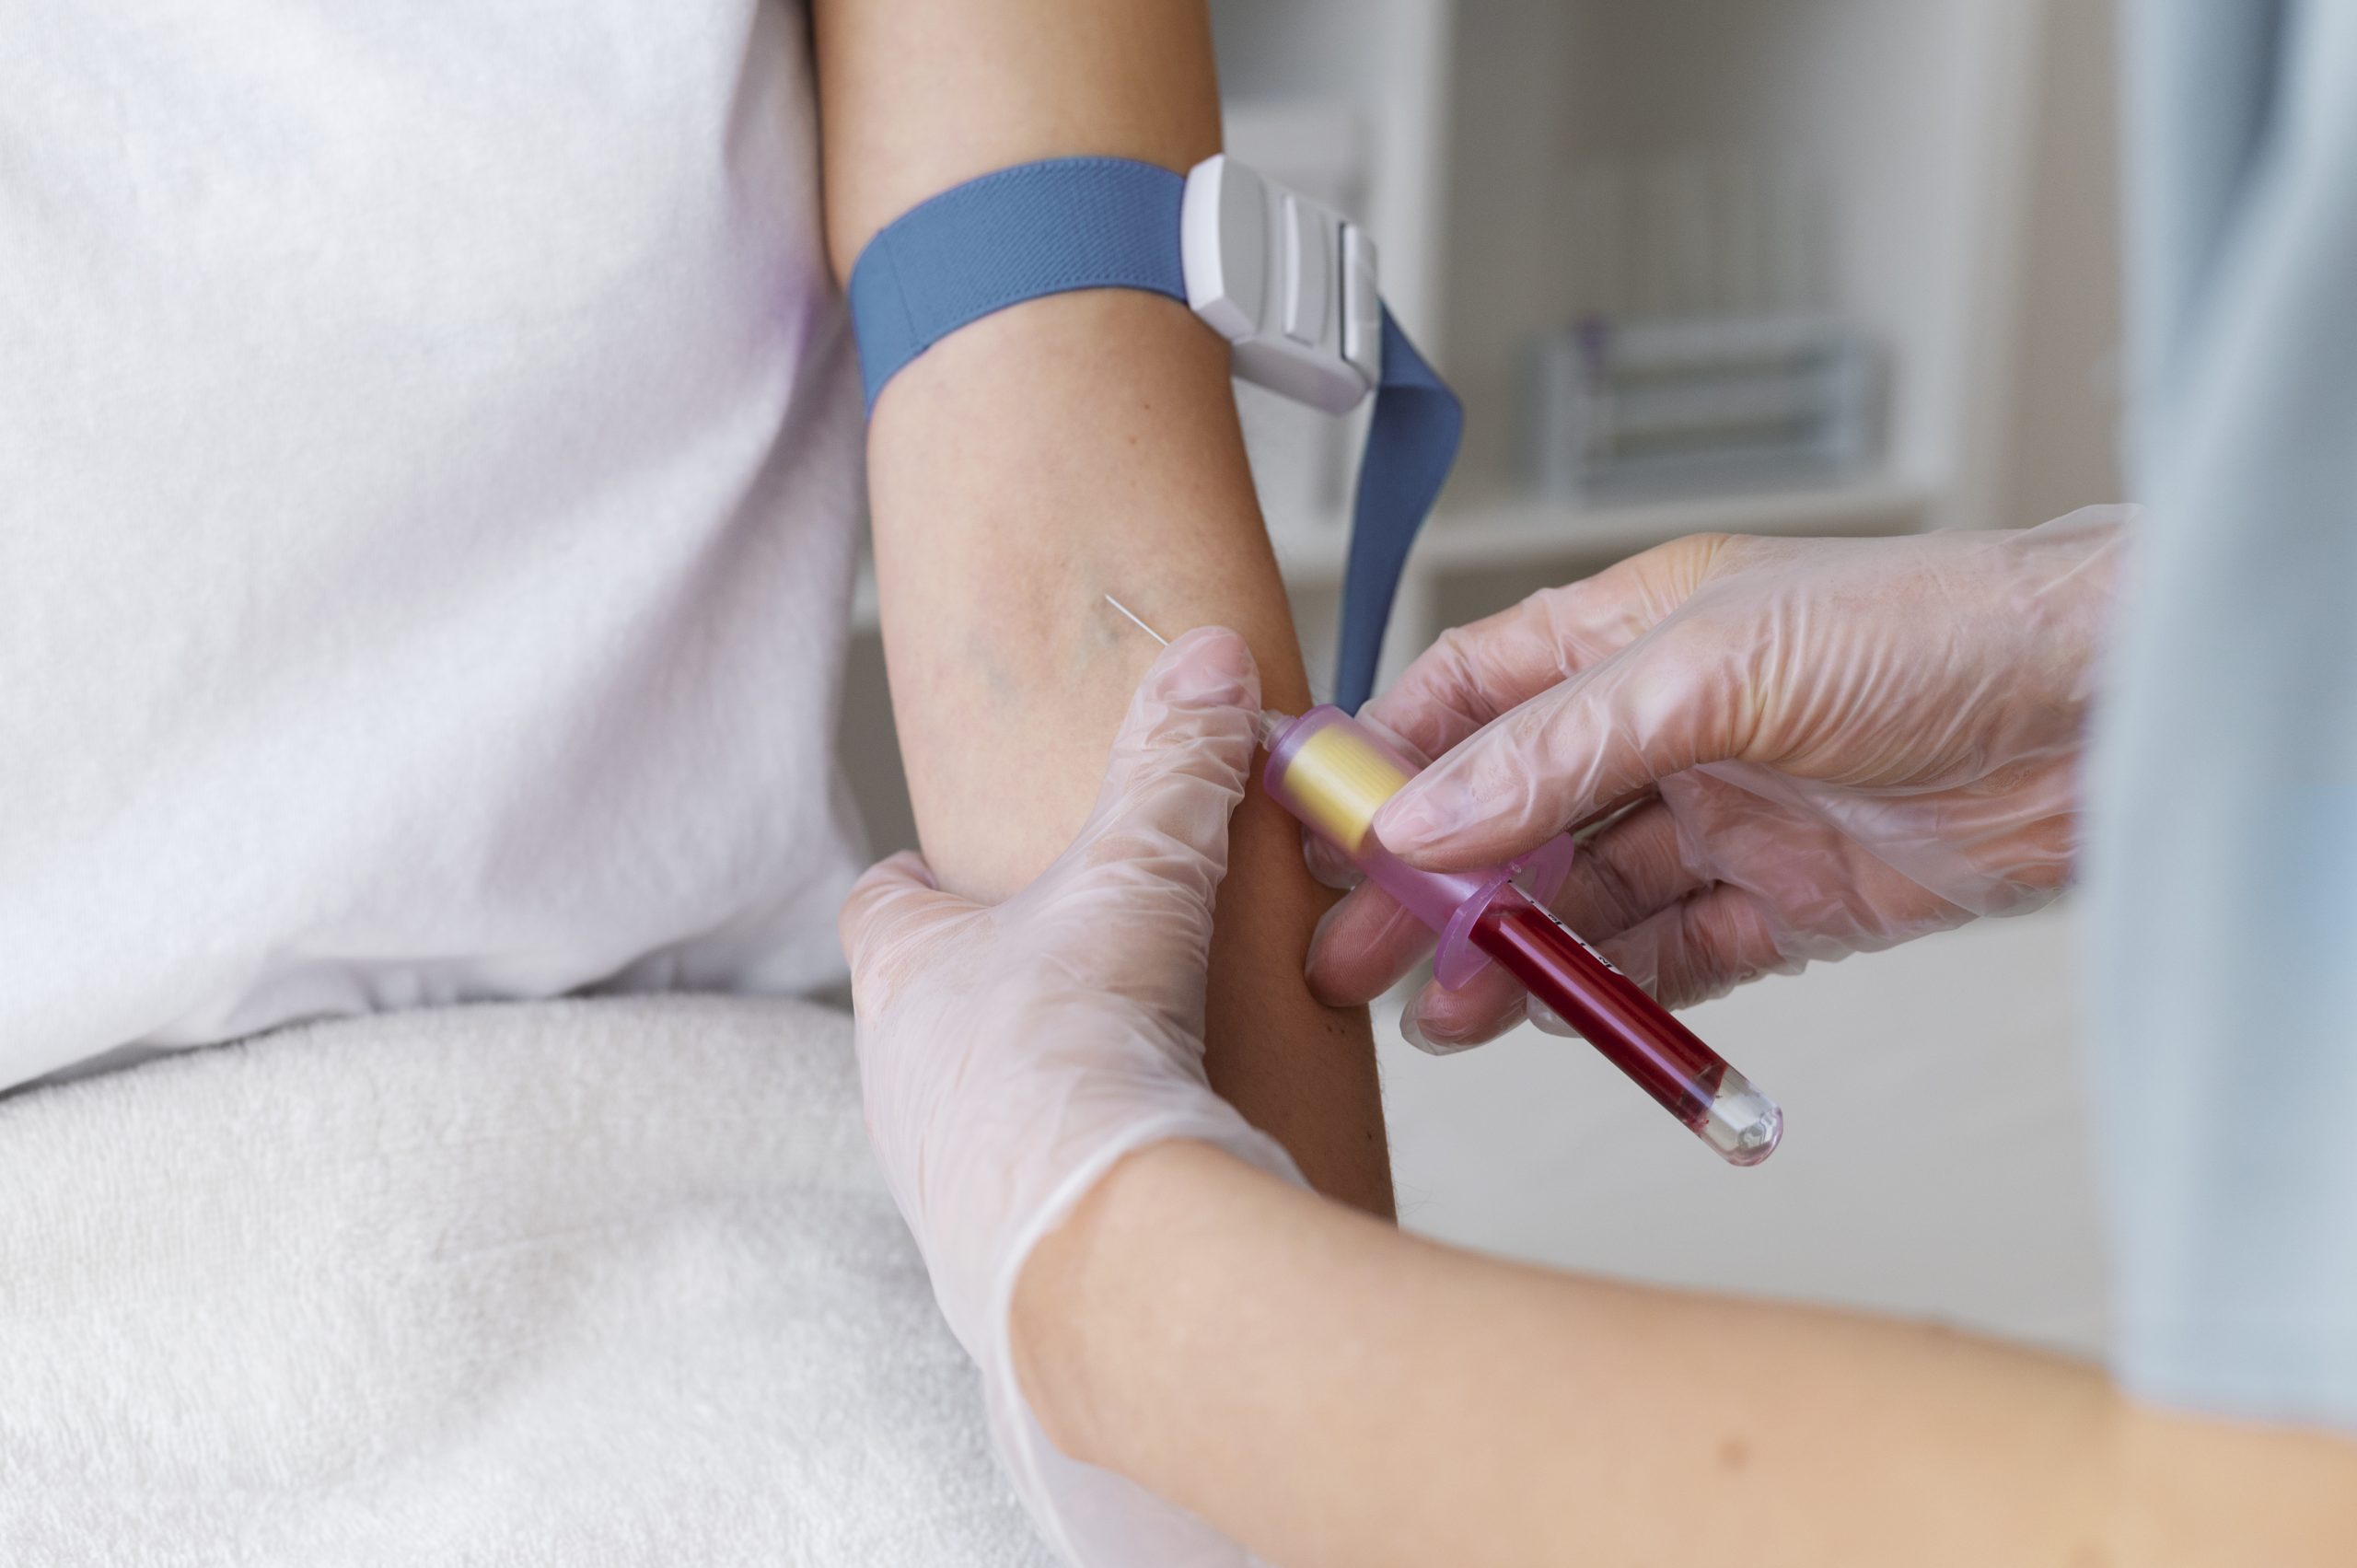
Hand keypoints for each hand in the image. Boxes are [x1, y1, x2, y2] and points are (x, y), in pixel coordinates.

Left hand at [840, 626, 1299, 1566]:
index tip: (965, 869)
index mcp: (901, 973)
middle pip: (925, 1011)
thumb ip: (1173, 765)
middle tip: (1078, 969)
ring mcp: (936, 1178)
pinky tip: (1136, 1169)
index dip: (922, 881)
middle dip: (993, 989)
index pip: (879, 905)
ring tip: (1122, 1073)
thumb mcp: (1136, 874)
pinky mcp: (991, 1259)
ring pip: (967, 1111)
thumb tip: (1206, 657)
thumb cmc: (1076, 1047)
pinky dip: (1066, 1177)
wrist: (1087, 1242)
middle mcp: (897, 1080)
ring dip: (1029, 1090)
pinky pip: (1020, 1200)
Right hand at [1306, 508, 2129, 1050]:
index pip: (1469, 693)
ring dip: (1507, 956)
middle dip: (1428, 886)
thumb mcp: (1713, 672)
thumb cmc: (1933, 629)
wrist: (2109, 714)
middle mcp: (1666, 726)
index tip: (1314, 827)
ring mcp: (1723, 816)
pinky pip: (1670, 957)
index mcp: (1631, 635)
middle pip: (1507, 813)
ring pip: (1578, 899)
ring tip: (1441, 1015)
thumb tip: (1422, 815)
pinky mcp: (1786, 900)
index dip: (1386, 757)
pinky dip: (1609, 994)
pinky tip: (1551, 1018)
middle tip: (1352, 956)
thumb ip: (1557, 750)